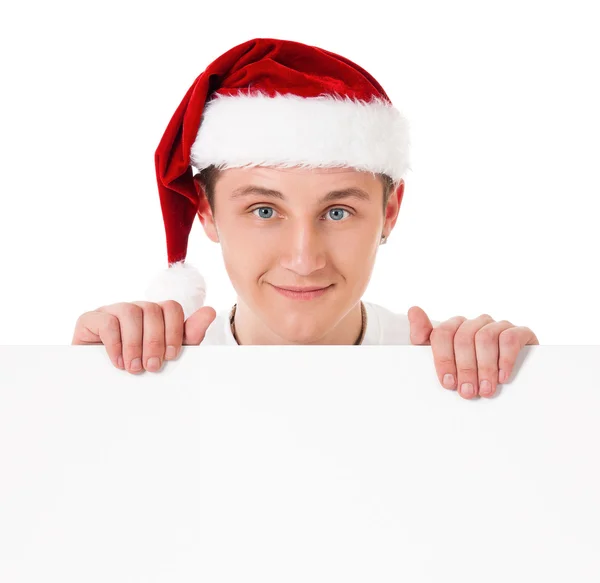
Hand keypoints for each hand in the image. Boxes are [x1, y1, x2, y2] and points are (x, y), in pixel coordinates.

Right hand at [72, 301, 216, 373]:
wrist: (102, 388)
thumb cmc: (139, 367)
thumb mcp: (167, 354)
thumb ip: (189, 335)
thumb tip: (210, 311)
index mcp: (155, 315)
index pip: (171, 307)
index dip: (174, 330)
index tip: (172, 356)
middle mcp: (135, 308)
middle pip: (151, 310)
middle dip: (155, 341)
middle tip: (152, 367)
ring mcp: (112, 311)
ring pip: (130, 312)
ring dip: (135, 343)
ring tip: (134, 368)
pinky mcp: (90, 319)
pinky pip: (107, 321)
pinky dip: (115, 344)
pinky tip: (118, 362)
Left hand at [408, 306, 538, 398]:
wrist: (508, 377)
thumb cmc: (470, 368)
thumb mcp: (444, 357)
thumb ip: (424, 336)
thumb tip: (413, 310)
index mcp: (455, 326)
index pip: (442, 333)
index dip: (443, 359)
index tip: (447, 383)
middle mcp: (476, 322)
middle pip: (464, 338)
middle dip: (465, 368)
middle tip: (468, 392)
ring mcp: (498, 325)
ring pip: (486, 337)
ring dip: (484, 367)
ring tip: (486, 390)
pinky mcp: (520, 332)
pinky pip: (510, 338)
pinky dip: (505, 359)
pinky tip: (503, 377)